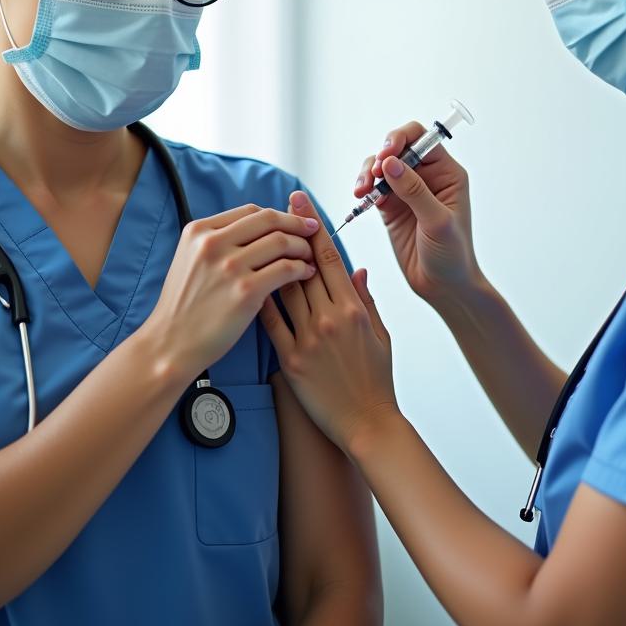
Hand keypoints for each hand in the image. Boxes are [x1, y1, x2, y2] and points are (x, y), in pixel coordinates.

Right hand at [134, 202, 318, 384]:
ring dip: (302, 247)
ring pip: (282, 242)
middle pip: (269, 220)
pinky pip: (286, 269)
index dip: (278, 214)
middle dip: (297, 224)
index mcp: (199, 232)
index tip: (293, 222)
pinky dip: (301, 268)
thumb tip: (253, 230)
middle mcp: (213, 243)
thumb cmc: (183, 308)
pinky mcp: (245, 291)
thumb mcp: (189, 261)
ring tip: (309, 257)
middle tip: (313, 232)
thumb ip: (215, 242)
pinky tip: (305, 274)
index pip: (250, 211)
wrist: (170, 344)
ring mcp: (229, 267)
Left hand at [260, 192, 398, 456]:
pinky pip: (271, 324)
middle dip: (289, 232)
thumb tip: (358, 271)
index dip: (313, 227)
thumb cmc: (375, 380)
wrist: (367, 422)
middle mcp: (331, 318)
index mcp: (355, 308)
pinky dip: (259, 302)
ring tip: (255, 237)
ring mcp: (310, 338)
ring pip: (285, 289)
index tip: (301, 203)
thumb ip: (367, 300)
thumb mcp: (381, 335)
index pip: (330, 259)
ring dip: (270, 261)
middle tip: (275, 205)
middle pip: (304, 266)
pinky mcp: (292, 360)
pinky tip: (244, 281)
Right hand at [351, 121, 482, 309]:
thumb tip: (390, 163)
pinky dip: (363, 190)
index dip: (400, 140)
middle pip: (397, 149)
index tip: (385, 156)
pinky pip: (373, 189)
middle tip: (370, 178)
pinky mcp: (391, 208)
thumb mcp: (437, 221)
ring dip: (367, 174)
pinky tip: (360, 201)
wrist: (443, 286)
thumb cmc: (452, 254)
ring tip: (361, 192)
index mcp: (446, 173)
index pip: (421, 139)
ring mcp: (407, 192)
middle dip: (379, 157)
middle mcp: (427, 177)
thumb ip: (414, 191)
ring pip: (381, 168)